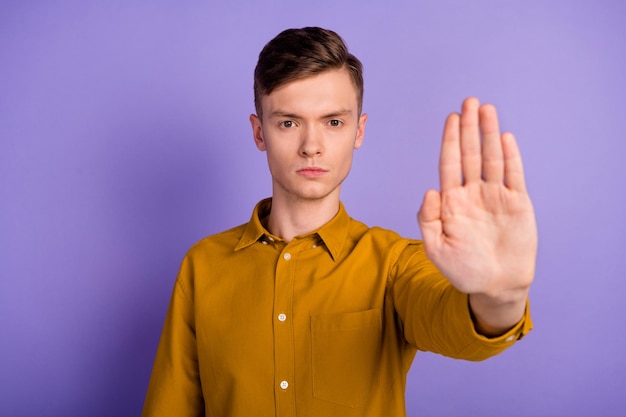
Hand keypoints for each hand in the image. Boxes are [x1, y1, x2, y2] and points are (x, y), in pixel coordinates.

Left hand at [417, 97, 536, 301]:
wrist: (495, 286)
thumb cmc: (463, 269)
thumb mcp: (436, 248)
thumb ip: (428, 219)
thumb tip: (429, 190)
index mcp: (452, 201)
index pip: (449, 163)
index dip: (449, 140)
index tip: (451, 118)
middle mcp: (473, 193)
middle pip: (470, 153)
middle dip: (469, 128)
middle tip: (469, 101)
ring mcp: (495, 196)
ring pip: (492, 158)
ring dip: (490, 134)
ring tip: (487, 109)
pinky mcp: (517, 204)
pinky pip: (513, 175)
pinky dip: (511, 157)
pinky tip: (505, 137)